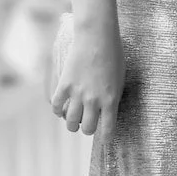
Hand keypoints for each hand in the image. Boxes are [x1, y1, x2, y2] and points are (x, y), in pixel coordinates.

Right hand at [51, 20, 125, 137]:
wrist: (97, 37)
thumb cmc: (114, 55)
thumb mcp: (120, 79)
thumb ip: (113, 97)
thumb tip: (107, 111)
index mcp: (111, 100)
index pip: (108, 130)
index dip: (106, 137)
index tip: (105, 138)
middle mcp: (94, 101)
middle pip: (87, 128)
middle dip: (88, 129)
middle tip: (87, 125)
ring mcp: (77, 93)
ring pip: (70, 122)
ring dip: (71, 124)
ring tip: (73, 122)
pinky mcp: (64, 84)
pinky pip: (56, 106)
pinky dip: (57, 110)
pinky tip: (60, 109)